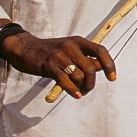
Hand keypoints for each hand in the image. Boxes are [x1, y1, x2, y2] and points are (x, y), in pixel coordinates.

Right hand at [0, 31, 115, 98]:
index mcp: (79, 41)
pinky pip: (65, 81)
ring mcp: (60, 55)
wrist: (24, 48)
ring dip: (82, 88)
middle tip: (87, 90)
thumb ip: (84, 57)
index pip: (100, 51)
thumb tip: (101, 68)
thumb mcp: (69, 49)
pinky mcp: (49, 65)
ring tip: (79, 92)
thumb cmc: (50, 52)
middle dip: (91, 82)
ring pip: (79, 76)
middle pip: (91, 68)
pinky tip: (75, 95)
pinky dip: (72, 90)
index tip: (112, 77)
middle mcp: (71, 46)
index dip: (109, 65)